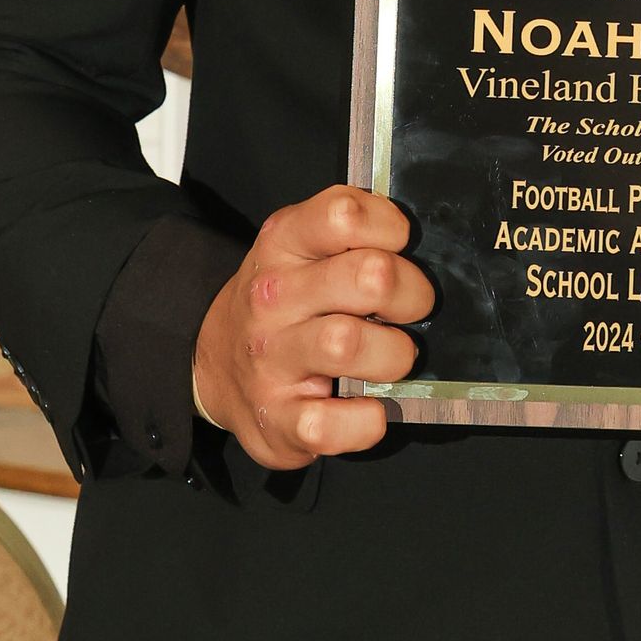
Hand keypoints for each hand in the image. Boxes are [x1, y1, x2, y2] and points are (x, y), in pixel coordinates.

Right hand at [191, 184, 433, 469]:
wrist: (215, 360)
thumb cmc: (288, 297)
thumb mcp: (304, 244)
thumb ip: (356, 230)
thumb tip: (425, 240)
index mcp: (284, 242)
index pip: (344, 214)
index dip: (391, 228)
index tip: (402, 245)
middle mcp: (273, 297)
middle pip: (368, 277)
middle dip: (412, 294)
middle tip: (415, 308)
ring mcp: (271, 360)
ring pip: (348, 344)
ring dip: (393, 354)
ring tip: (394, 357)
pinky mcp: (276, 420)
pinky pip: (330, 425)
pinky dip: (365, 421)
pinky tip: (368, 408)